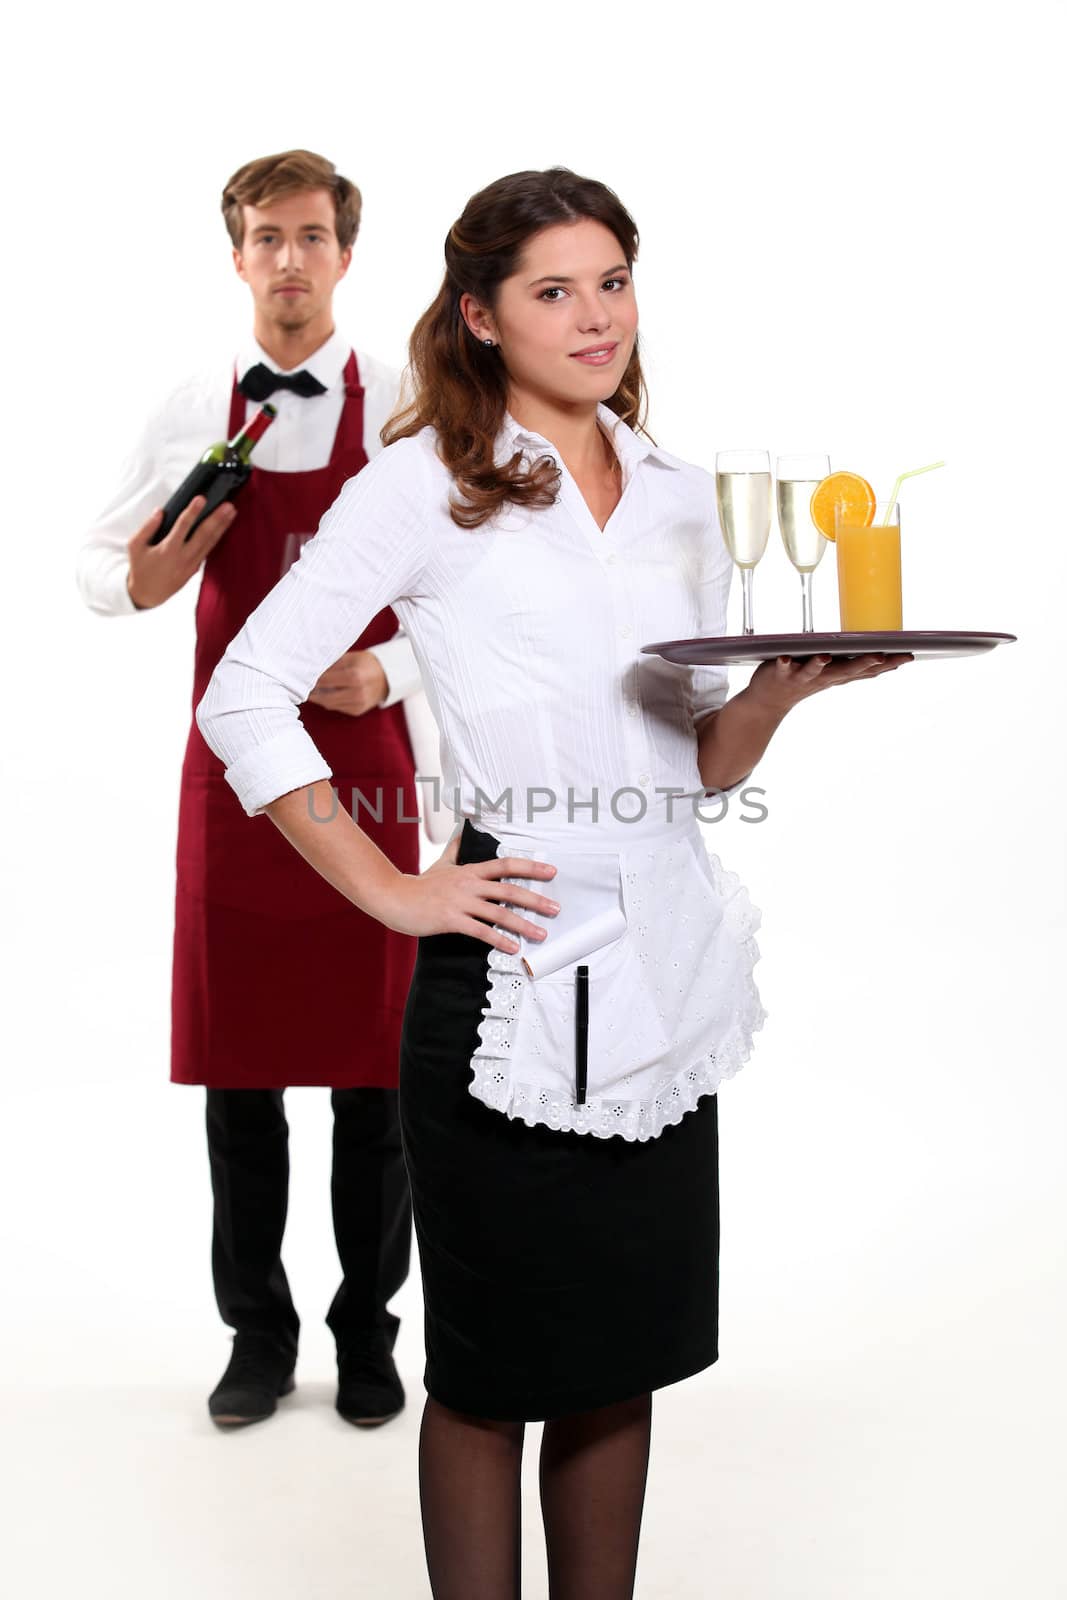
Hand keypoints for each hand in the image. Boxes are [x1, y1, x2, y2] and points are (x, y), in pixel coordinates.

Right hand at [126, 496, 237, 608]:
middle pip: (203, 534)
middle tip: (228, 505)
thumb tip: (160, 511)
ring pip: (210, 542)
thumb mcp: (135, 546)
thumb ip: (147, 527)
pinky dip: (217, 538)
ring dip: (222, 526)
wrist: (148, 594)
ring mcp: (191, 564)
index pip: (182, 526)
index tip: (201, 498)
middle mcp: (183, 557)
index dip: (193, 511)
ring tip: (231, 512)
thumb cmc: (140, 568)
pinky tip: (224, 528)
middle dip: (217, 518)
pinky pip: (208, 550)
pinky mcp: (195, 568)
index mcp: (168, 549)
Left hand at [306, 650, 389, 715]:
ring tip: (308, 690)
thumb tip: (311, 667)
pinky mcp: (357, 711)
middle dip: (311, 691)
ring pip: (328, 704)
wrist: (388, 677)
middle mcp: (357, 693)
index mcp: (354, 677)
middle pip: (324, 696)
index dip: (311, 678)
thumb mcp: (350, 657)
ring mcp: (357, 704)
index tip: (301, 675)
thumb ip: (332, 663)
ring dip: (318, 698)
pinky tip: (323, 694)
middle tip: (300, 686)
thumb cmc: (366, 664)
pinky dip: (328, 701)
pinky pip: (337, 708)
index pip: (325, 680)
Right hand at [373, 829, 560, 953]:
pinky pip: (481, 931)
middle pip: (509, 890)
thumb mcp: (441, 863)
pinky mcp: (452, 920)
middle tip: (555, 909)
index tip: (551, 871)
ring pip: (499, 913)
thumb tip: (462, 831)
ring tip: (540, 934)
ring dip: (523, 924)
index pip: (506, 865)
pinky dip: (499, 940)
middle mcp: (469, 884)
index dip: (531, 867)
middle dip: (536, 900)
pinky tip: (513, 948)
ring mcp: (461, 902)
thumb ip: (455, 850)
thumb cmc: (419, 884)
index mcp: (470, 871)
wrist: (394, 898)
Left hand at [746, 651, 913, 714]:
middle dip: (864, 663)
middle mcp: (824, 678)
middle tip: (881, 655)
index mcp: (839, 675)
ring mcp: (803, 677)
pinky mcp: (782, 673)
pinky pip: (784, 668)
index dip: (888, 664)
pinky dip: (785, 664)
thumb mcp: (836, 674)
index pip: (867, 670)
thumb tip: (887, 661)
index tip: (908, 656)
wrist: (771, 701)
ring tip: (826, 657)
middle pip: (846, 671)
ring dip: (820, 664)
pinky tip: (785, 658)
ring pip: (814, 671)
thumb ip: (858, 667)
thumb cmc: (807, 679)